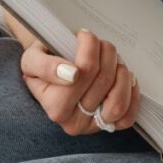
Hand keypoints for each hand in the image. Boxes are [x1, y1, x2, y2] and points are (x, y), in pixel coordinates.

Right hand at [20, 29, 139, 135]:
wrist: (52, 71)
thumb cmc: (45, 61)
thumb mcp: (32, 59)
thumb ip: (45, 66)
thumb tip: (71, 75)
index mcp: (55, 108)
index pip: (82, 73)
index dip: (88, 47)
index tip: (83, 35)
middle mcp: (74, 123)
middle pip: (103, 81)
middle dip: (106, 54)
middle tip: (100, 44)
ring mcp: (94, 127)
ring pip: (118, 100)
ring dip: (121, 71)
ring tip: (112, 59)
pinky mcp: (110, 125)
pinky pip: (128, 116)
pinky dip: (131, 93)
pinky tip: (125, 77)